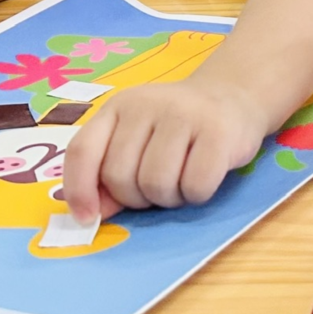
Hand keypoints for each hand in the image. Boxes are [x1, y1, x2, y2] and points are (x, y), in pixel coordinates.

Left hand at [59, 78, 270, 219]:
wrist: (233, 96)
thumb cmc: (178, 128)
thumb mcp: (137, 140)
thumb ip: (109, 174)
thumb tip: (92, 213)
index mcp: (118, 107)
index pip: (83, 150)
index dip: (79, 189)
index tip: (87, 218)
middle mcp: (146, 104)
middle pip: (120, 176)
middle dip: (136, 198)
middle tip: (157, 188)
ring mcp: (184, 114)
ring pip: (156, 184)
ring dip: (168, 198)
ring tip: (181, 182)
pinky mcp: (218, 131)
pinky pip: (194, 186)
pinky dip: (196, 195)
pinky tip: (203, 178)